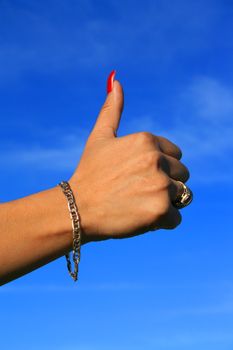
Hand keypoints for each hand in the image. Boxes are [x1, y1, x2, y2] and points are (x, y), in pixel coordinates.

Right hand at [69, 75, 189, 243]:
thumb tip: (116, 80)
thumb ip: (112, 110)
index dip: (160, 167)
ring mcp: (160, 185)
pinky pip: (176, 219)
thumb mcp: (100, 138)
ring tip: (139, 203)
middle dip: (165, 184)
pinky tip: (140, 218)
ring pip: (182, 196)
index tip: (138, 175)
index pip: (176, 155)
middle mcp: (157, 159)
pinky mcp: (161, 210)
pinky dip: (162, 222)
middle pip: (182, 175)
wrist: (77, 208)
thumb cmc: (89, 173)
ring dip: (165, 202)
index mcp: (147, 141)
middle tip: (137, 191)